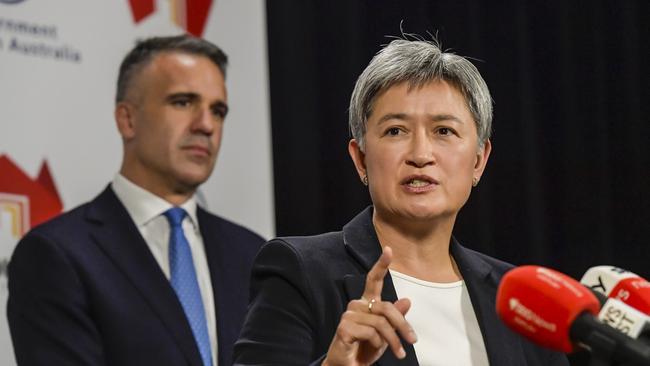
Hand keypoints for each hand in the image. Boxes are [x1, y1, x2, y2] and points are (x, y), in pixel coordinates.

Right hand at [322, 247, 416, 365]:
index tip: (388, 250)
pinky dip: (377, 344)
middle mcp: (356, 306)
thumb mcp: (386, 335)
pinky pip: (371, 332)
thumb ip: (395, 318)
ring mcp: (348, 316)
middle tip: (412, 341)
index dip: (381, 265)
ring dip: (393, 341)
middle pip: (386, 307)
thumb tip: (407, 300)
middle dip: (403, 325)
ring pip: (381, 323)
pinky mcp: (344, 328)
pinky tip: (371, 349)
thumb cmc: (365, 350)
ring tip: (399, 353)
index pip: (373, 280)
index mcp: (366, 303)